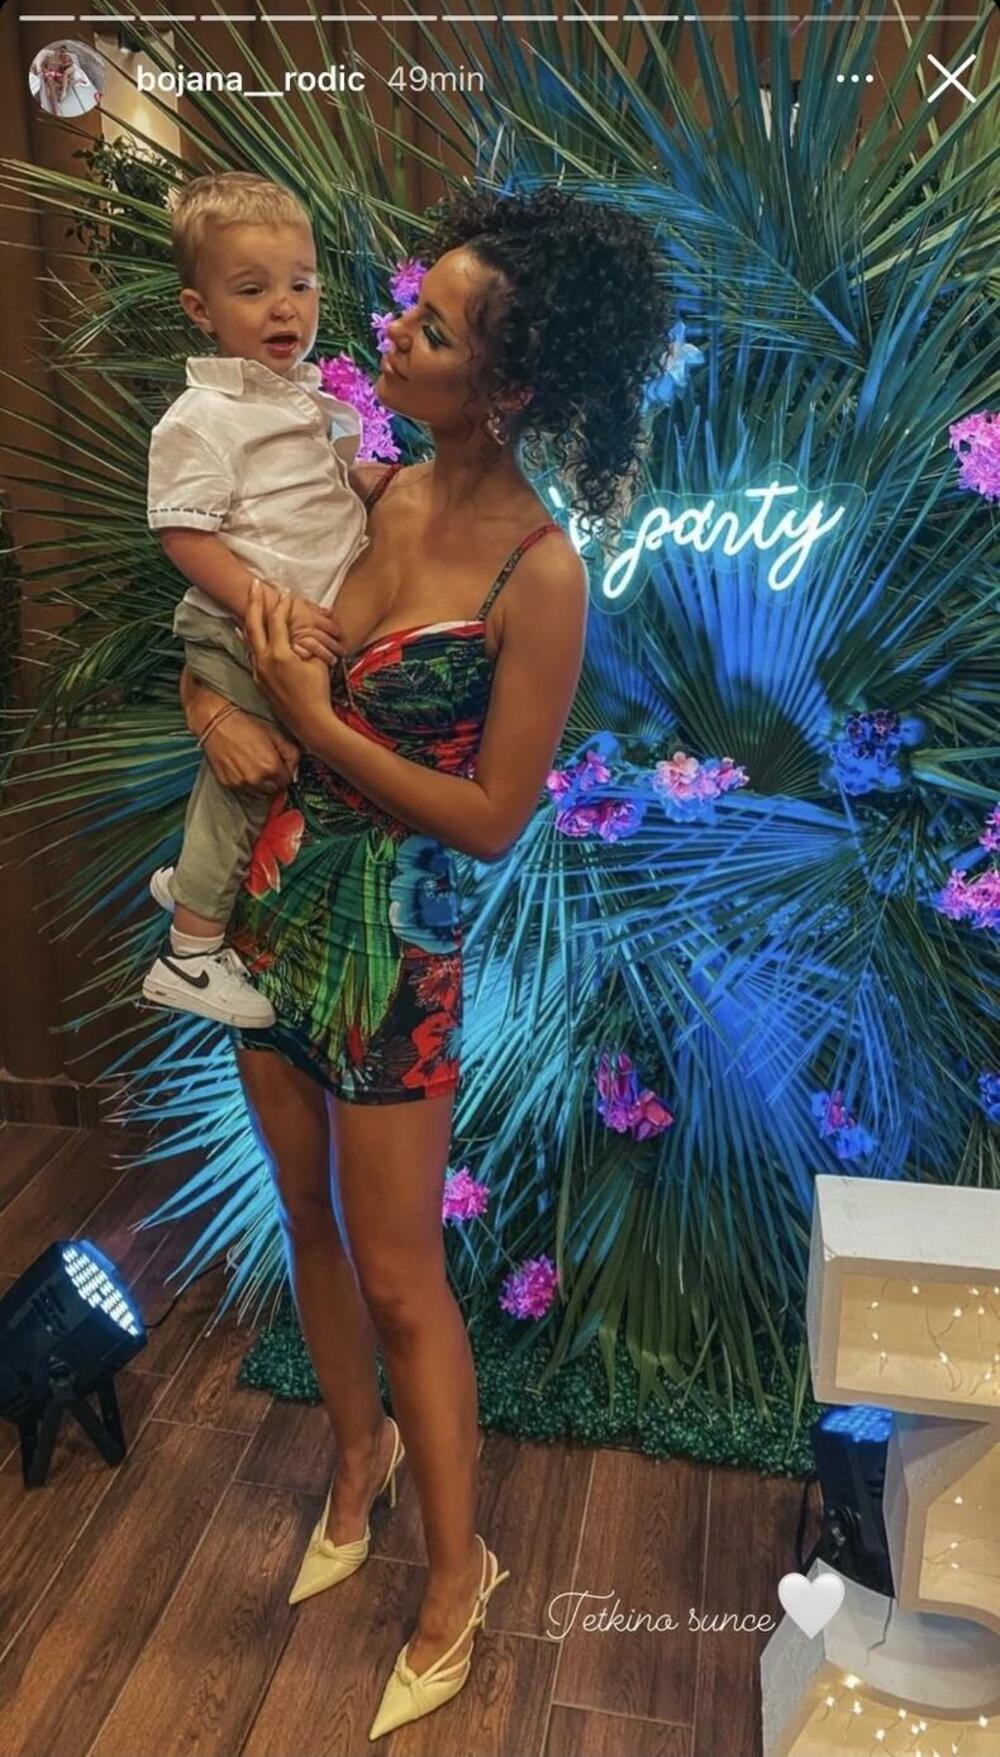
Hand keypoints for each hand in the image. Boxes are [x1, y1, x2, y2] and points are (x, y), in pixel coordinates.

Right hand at [200, 707, 300, 795]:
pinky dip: (245, 782)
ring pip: (258, 792)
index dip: (286, 772)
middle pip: (274, 790)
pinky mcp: (227, 784)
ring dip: (260, 783)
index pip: (288, 781)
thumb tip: (295, 768)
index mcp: (271, 767)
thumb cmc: (244, 725)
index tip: (282, 766)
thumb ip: (291, 754)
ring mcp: (240, 784)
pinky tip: (242, 767)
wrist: (216, 723)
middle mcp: (256, 779)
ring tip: (253, 764)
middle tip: (268, 765)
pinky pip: (242, 790)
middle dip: (274, 779)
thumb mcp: (275, 735)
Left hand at [242, 581, 333, 742]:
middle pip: (253, 624)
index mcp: (280, 655)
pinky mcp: (258, 680)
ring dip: (249, 619)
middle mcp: (263, 661)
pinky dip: (248, 638)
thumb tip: (299, 632)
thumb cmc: (318, 693)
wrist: (309, 722)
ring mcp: (258, 672)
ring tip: (248, 604)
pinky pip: (250, 652)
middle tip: (254, 584)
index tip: (285, 593)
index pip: (277, 621)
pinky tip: (245, 631)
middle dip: (254, 602)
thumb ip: (306, 643)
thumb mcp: (317, 663)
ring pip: (248, 639)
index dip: (281, 605)